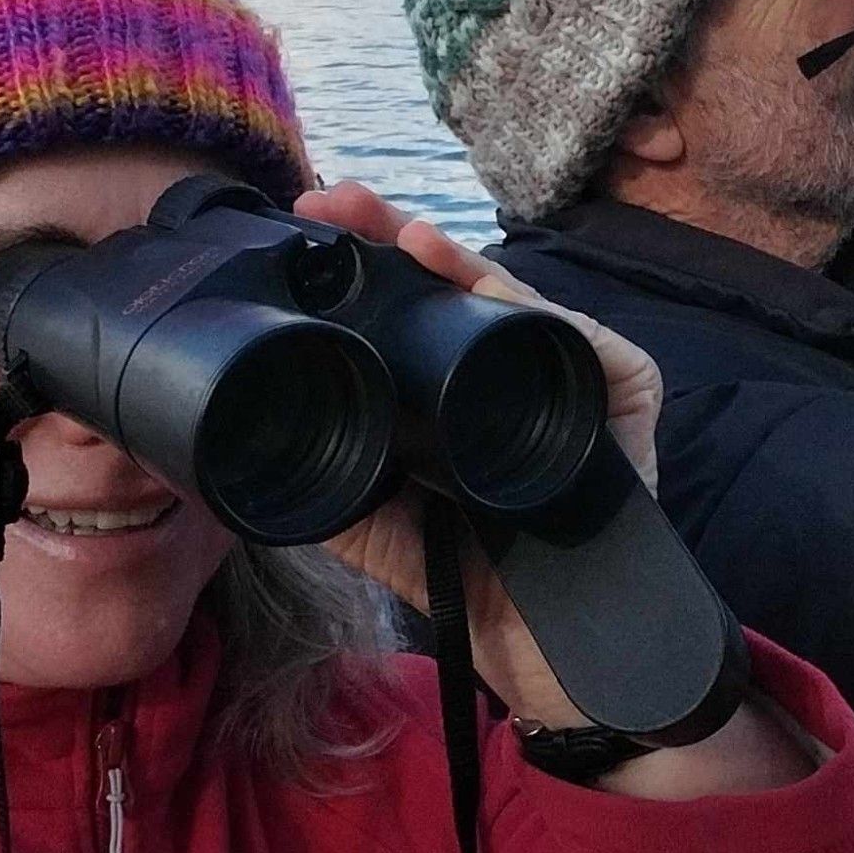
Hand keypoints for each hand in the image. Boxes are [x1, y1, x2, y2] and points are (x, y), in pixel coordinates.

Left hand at [292, 180, 663, 725]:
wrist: (549, 650)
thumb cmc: (471, 579)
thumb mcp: (374, 522)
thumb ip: (320, 479)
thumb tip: (232, 450)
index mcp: (450, 386)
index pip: (402, 305)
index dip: (356, 262)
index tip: (300, 222)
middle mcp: (510, 364)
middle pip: (448, 282)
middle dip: (387, 233)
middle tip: (331, 202)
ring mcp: (569, 368)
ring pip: (504, 294)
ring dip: (447, 256)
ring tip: (397, 232)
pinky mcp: (622, 381)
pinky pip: (566, 330)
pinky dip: (519, 303)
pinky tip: (473, 282)